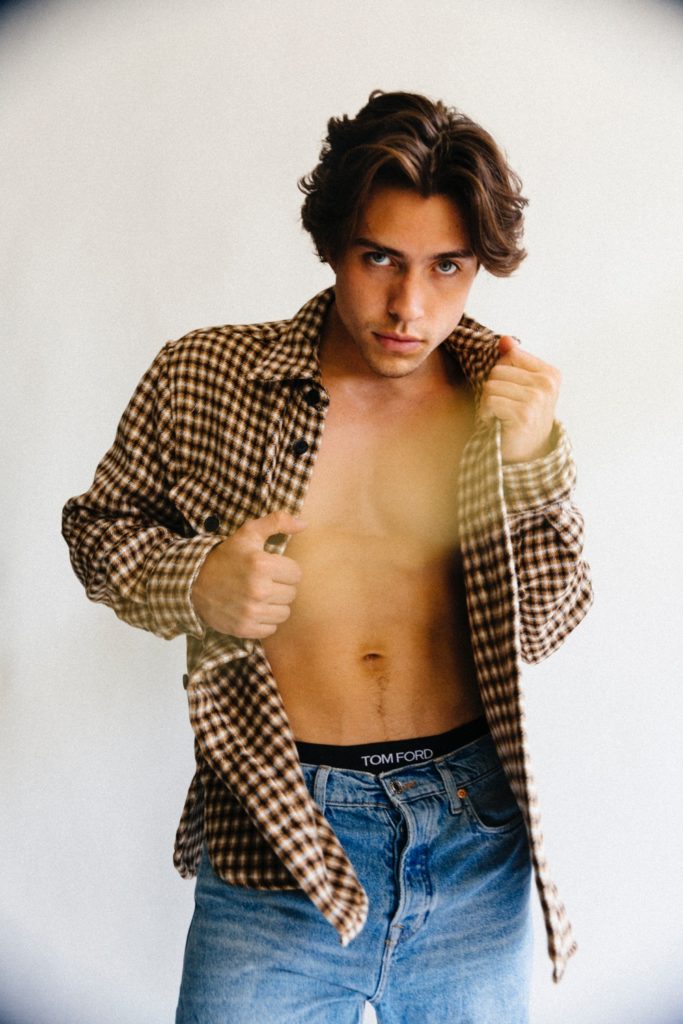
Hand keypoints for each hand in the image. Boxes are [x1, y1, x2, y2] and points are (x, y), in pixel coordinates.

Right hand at [191, 510, 306, 637]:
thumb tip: (304, 524)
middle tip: (264, 582)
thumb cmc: (226, 556)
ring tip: (259, 596)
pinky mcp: (245, 628)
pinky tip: (253, 609)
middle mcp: (259, 590)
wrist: (194, 582)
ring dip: (275, 605)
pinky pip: (271, 628)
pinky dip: (265, 621)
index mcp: (262, 565)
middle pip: (292, 594)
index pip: (296, 574)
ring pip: (284, 613)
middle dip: (281, 587)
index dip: (285, 570)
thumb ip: (277, 522)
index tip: (272, 569)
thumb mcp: (248, 532)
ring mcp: (251, 611)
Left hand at [479, 335, 560, 462]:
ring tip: (500, 415)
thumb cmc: (521, 415)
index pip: (510, 355)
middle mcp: (547, 384)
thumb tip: (505, 339)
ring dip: (487, 403)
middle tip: (503, 407)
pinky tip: (497, 422)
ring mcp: (537, 399)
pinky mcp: (523, 414)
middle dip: (492, 389)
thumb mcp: (521, 385)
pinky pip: (490, 401)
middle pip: (498, 370)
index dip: (502, 374)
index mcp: (550, 373)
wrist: (527, 452)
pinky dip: (486, 413)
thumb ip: (513, 360)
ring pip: (491, 386)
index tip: (511, 392)